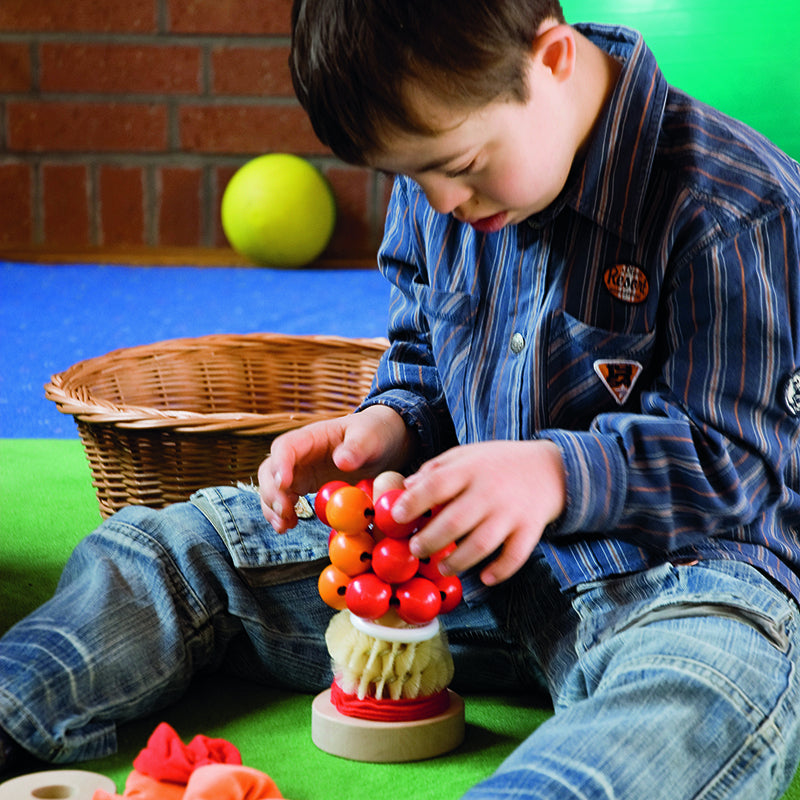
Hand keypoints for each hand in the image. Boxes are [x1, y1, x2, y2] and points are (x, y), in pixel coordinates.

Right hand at [257, 405, 412, 531]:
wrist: (381, 443)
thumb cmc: (374, 434)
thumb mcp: (370, 437)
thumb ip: (357, 447)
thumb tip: (341, 461)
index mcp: (313, 436)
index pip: (285, 446)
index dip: (280, 464)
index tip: (284, 484)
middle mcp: (299, 453)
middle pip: (271, 469)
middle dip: (271, 491)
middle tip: (285, 511)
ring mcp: (299, 470)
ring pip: (272, 486)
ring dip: (272, 506)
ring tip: (284, 526)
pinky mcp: (304, 485)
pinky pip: (284, 499)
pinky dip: (282, 513)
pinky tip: (288, 526)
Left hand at [393, 440, 565, 585]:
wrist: (551, 468)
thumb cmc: (499, 463)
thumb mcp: (467, 455)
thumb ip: (436, 469)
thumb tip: (405, 487)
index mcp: (471, 469)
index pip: (436, 485)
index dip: (413, 502)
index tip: (397, 516)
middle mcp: (490, 491)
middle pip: (454, 521)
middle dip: (430, 540)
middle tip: (415, 549)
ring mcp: (511, 513)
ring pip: (480, 544)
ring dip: (457, 561)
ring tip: (441, 567)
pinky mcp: (530, 530)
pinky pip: (514, 557)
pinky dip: (499, 571)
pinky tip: (485, 577)